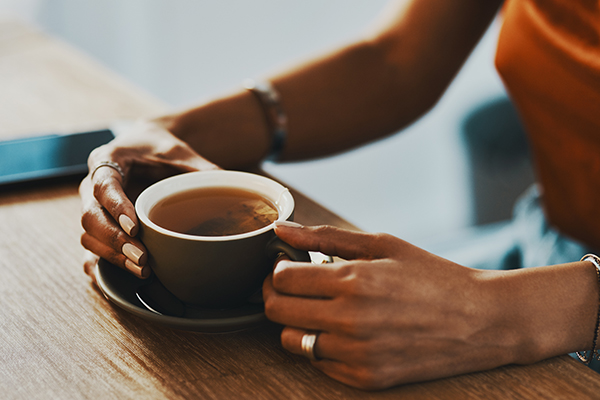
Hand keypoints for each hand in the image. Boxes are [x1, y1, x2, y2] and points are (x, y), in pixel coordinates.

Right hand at [79, 120, 218, 279]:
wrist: (144, 147)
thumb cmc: (160, 149)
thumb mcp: (181, 153)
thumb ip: (201, 170)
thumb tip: (232, 190)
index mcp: (108, 159)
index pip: (104, 186)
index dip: (117, 208)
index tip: (136, 228)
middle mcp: (91, 184)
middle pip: (90, 216)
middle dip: (115, 240)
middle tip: (143, 258)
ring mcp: (92, 207)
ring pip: (88, 236)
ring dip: (112, 256)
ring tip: (142, 270)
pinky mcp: (97, 226)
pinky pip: (90, 249)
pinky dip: (102, 265)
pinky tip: (122, 277)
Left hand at [263, 223, 519, 389]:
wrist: (482, 320)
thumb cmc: (432, 275)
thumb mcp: (382, 244)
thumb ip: (325, 237)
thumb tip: (280, 230)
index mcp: (353, 280)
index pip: (282, 279)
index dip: (278, 270)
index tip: (287, 265)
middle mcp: (350, 321)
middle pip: (278, 311)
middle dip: (277, 293)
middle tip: (294, 284)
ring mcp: (358, 354)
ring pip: (292, 341)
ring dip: (296, 321)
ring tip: (319, 307)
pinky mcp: (367, 378)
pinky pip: (320, 364)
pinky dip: (321, 345)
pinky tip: (341, 329)